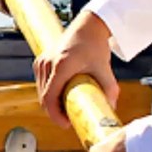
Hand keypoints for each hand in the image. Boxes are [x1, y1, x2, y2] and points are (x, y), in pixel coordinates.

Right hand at [33, 10, 118, 128]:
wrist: (87, 27)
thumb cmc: (94, 45)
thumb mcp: (103, 69)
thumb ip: (109, 89)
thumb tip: (110, 108)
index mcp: (60, 66)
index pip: (49, 98)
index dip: (56, 115)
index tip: (66, 124)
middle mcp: (47, 64)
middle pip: (44, 98)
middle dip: (55, 112)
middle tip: (70, 119)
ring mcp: (41, 62)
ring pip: (42, 92)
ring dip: (52, 103)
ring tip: (68, 108)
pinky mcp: (41, 62)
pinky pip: (42, 84)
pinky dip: (49, 93)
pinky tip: (62, 97)